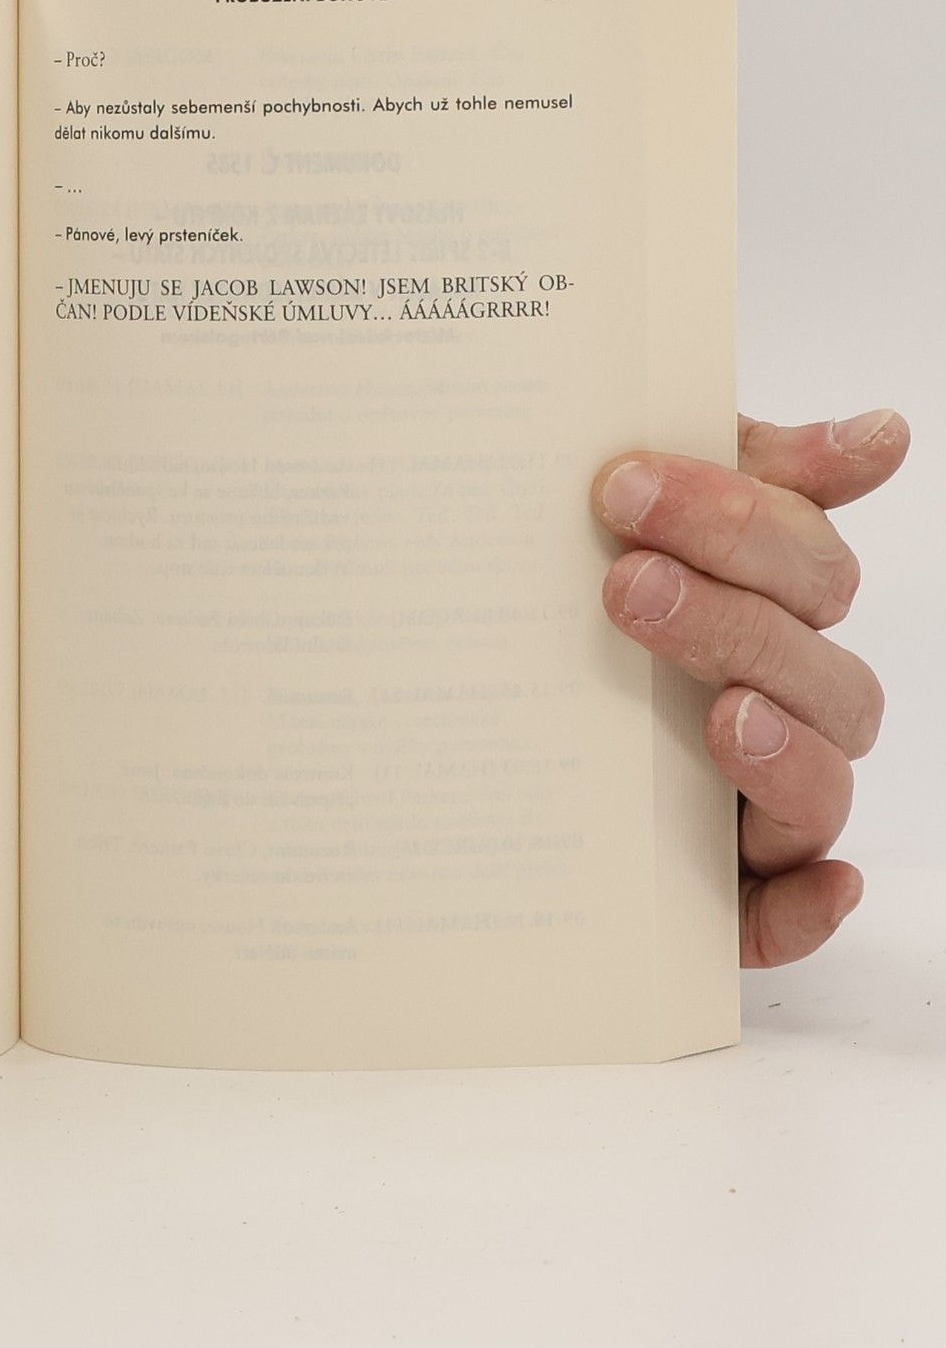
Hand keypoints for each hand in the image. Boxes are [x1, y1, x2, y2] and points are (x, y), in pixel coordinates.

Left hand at [592, 410, 907, 967]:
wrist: (465, 704)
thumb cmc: (578, 587)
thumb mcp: (635, 517)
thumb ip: (736, 466)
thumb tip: (881, 436)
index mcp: (772, 605)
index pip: (801, 557)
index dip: (729, 517)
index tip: (623, 482)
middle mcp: (783, 701)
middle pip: (811, 665)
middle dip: (728, 618)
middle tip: (626, 583)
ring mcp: (758, 796)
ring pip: (820, 782)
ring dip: (784, 748)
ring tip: (722, 713)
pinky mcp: (722, 887)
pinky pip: (783, 912)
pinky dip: (809, 906)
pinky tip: (817, 883)